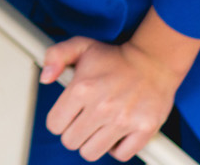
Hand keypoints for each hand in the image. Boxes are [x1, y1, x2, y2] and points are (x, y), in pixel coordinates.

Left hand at [40, 37, 182, 160]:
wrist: (154, 61)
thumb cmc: (115, 58)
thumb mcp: (80, 46)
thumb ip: (55, 56)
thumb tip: (45, 78)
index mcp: (82, 88)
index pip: (54, 124)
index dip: (59, 121)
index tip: (68, 114)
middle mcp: (102, 106)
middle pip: (71, 141)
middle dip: (74, 132)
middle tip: (84, 120)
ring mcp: (124, 120)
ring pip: (91, 152)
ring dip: (92, 142)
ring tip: (99, 127)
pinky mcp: (144, 129)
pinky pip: (121, 155)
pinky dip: (116, 148)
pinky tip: (116, 134)